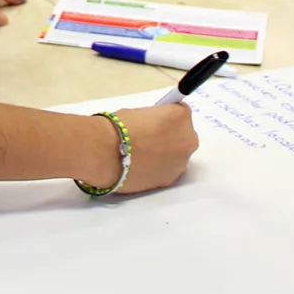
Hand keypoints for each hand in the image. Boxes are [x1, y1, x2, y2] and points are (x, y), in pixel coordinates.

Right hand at [79, 105, 198, 195]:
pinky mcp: (170, 180)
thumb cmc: (118, 127)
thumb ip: (154, 120)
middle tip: (148, 139)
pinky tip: (140, 166)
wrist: (105, 153)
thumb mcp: (139, 113)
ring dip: (165, 154)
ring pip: (177, 156)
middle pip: (183, 136)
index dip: (166, 117)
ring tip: (141, 156)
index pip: (180, 113)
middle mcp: (188, 140)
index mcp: (181, 117)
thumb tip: (153, 128)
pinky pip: (167, 170)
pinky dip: (157, 169)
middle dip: (170, 136)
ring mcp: (181, 163)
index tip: (155, 122)